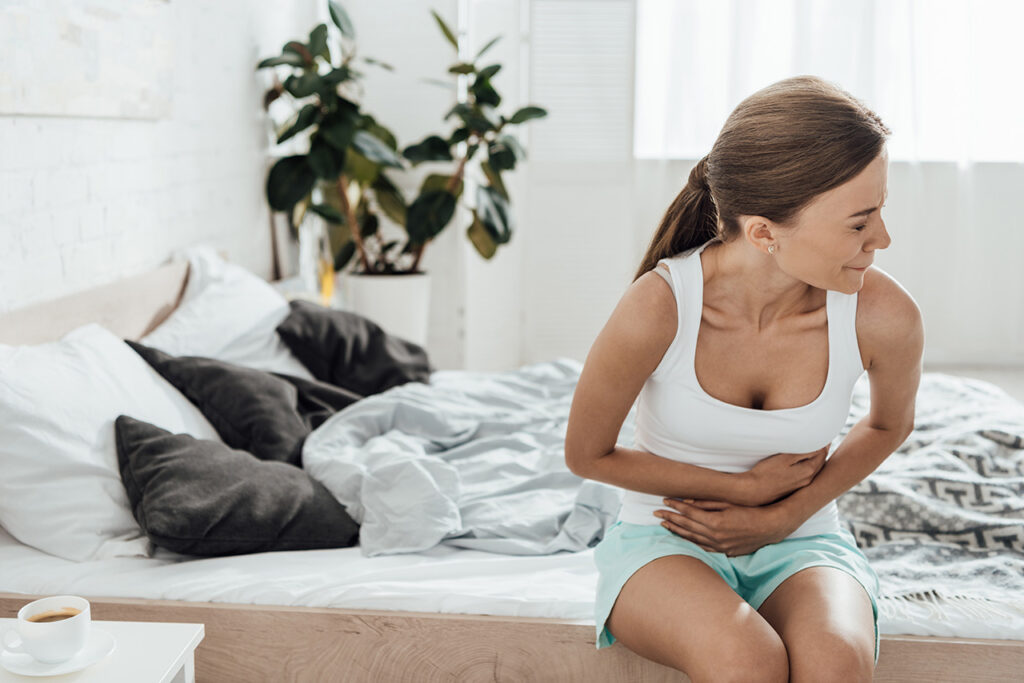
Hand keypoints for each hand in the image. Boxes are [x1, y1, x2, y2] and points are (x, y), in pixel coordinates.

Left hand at [654, 498, 795, 556]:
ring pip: (692, 538)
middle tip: (656, 513)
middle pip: (686, 526)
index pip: (688, 513)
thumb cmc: (751, 510)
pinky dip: (691, 543)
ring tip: (664, 525)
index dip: (675, 506)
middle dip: (670, 518)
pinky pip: (703, 548)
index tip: (664, 500)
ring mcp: (719, 546)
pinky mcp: (725, 551)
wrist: (771, 527)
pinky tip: (683, 538)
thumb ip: (707, 502)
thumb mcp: (729, 502)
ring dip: (677, 531)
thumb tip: (688, 500)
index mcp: (715, 522)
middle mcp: (715, 536)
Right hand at [735, 445, 828, 505]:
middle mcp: (808, 480)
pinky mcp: (793, 488)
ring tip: (816, 448)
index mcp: (808, 471)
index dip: (824, 443)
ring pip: (814, 469)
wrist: (753, 491)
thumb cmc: (766, 472)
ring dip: (816, 459)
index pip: (822, 454)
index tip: (823, 434)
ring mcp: (801, 485)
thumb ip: (803, 452)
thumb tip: (818, 447)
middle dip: (823, 451)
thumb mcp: (785, 458)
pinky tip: (804, 462)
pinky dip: (810, 466)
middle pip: (820, 462)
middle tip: (824, 440)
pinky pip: (807, 474)